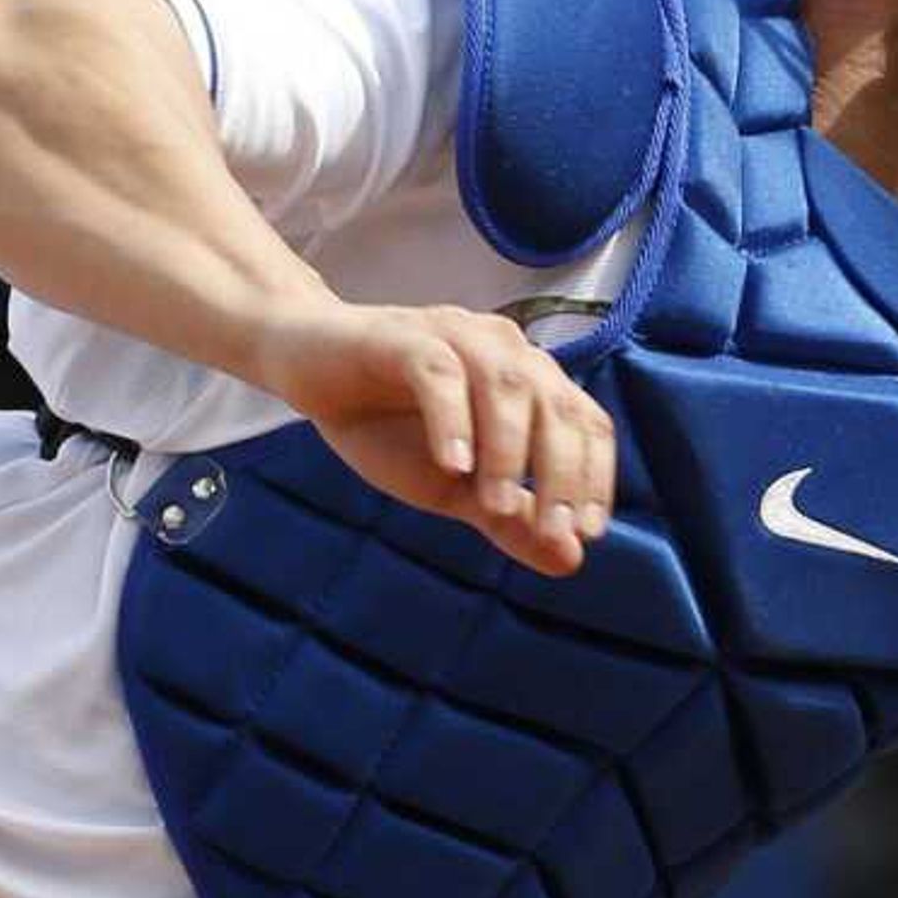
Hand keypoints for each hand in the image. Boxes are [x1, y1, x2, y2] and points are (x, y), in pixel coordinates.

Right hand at [250, 299, 616, 578]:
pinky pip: (440, 372)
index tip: (586, 532)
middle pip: (557, 406)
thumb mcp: (452, 488)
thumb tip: (571, 561)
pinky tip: (452, 466)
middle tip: (553, 529)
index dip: (594, 477)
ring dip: (510, 451)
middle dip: (563, 473)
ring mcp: (458, 336)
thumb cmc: (386, 425)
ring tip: (497, 505)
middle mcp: (506, 351)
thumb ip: (509, 519)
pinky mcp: (404, 336)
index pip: (586, 423)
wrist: (303, 369)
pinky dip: (453, 420)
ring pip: (508, 386)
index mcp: (531, 381)